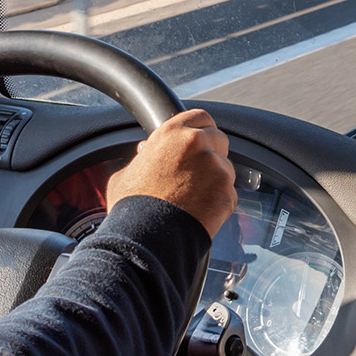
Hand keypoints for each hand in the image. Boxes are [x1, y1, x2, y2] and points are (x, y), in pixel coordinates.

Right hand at [107, 109, 236, 235]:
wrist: (148, 238)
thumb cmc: (132, 208)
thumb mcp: (126, 173)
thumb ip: (142, 157)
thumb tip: (145, 152)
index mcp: (172, 133)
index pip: (200, 117)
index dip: (199, 129)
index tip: (198, 140)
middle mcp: (197, 143)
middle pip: (218, 139)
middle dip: (211, 152)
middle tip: (198, 171)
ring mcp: (216, 167)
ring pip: (226, 167)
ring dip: (216, 179)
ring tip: (195, 198)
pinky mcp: (227, 192)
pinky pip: (229, 193)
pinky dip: (219, 201)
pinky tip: (201, 211)